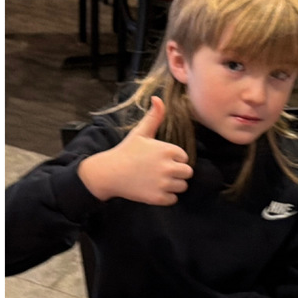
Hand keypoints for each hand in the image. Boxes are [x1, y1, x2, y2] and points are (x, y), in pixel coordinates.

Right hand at [78, 96, 193, 204]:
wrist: (110, 172)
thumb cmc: (126, 151)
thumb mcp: (140, 132)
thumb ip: (154, 117)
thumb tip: (158, 98)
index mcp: (166, 150)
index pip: (184, 158)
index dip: (174, 159)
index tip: (160, 159)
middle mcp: (167, 167)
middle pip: (187, 173)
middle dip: (177, 172)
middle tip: (161, 171)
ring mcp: (164, 183)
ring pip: (182, 187)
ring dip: (173, 185)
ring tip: (157, 179)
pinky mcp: (159, 198)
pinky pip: (174, 199)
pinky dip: (166, 197)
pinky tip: (154, 189)